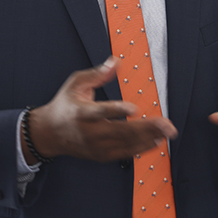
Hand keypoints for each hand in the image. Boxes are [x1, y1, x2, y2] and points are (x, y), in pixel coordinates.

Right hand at [24, 58, 176, 163]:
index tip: (133, 108)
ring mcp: (96, 147)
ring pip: (126, 144)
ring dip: (149, 138)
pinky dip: (142, 148)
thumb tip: (116, 62)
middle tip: (167, 124)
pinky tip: (156, 141)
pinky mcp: (101, 156)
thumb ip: (97, 73)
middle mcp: (89, 132)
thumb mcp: (76, 83)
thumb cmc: (65, 105)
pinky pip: (125, 153)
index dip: (116, 110)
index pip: (100, 112)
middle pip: (120, 131)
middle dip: (146, 128)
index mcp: (81, 112)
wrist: (50, 134)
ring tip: (167, 132)